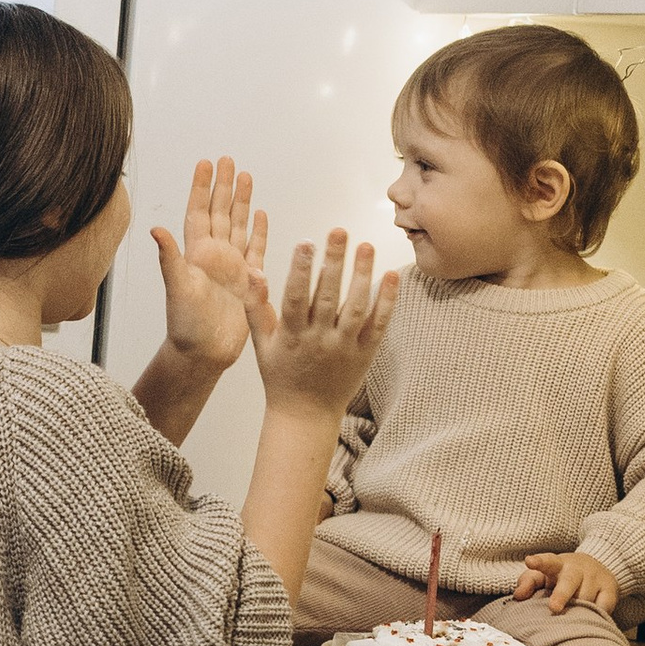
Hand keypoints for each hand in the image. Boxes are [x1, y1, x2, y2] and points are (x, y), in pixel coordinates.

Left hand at [151, 157, 266, 372]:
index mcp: (196, 253)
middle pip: (220, 211)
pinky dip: (258, 231)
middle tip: (228, 159)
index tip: (205, 163)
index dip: (202, 187)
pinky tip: (260, 214)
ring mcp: (230, 267)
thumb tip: (155, 229)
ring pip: (237, 225)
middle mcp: (213, 256)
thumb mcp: (176, 289)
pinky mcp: (246, 281)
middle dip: (224, 185)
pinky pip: (255, 249)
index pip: (199, 211)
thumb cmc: (185, 326)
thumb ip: (169, 258)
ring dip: (242, 202)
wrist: (203, 354)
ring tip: (247, 176)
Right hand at [248, 230, 397, 424]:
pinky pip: (379, 325)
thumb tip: (253, 270)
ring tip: (366, 246)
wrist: (305, 414)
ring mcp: (345, 348)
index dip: (300, 270)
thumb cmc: (280, 375)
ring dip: (363, 276)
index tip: (304, 242)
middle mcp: (319, 341)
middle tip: (339, 231)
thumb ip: (255, 305)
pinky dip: (387, 301)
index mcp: (291, 336)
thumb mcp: (260, 343)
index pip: (295, 297)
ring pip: (356, 308)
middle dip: (333, 262)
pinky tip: (391, 275)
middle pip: (328, 297)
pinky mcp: (365, 354)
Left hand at [514, 548, 621, 618]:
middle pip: (569, 581)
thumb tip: (518, 595)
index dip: (539, 562)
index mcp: (557, 564)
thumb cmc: (560, 576)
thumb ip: (528, 582)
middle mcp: (577, 569)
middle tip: (554, 608)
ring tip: (572, 613)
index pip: (547, 561)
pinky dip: (596, 614)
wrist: (595, 568)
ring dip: (577, 609)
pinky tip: (591, 616)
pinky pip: (603, 607)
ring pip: (585, 599)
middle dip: (561, 594)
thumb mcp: (543, 575)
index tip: (530, 562)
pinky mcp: (610, 589)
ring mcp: (595, 577)